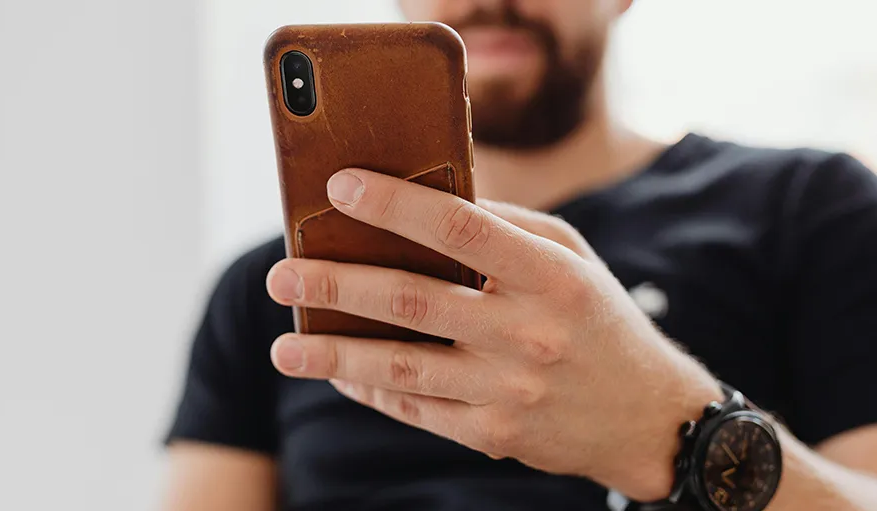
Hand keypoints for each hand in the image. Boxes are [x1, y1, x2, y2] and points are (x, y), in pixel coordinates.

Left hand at [265, 168, 722, 500]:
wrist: (645, 417)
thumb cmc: (597, 318)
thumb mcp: (570, 257)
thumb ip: (505, 226)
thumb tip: (425, 200)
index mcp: (549, 275)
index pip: (459, 228)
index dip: (394, 205)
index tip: (338, 187)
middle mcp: (529, 332)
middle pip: (413, 301)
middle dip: (338, 286)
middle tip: (282, 275)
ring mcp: (509, 391)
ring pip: (403, 368)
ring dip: (335, 356)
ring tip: (284, 346)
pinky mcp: (493, 435)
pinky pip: (416, 409)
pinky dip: (370, 390)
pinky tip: (337, 373)